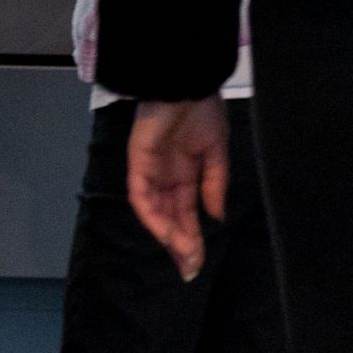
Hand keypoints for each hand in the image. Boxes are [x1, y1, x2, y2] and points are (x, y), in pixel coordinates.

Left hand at [128, 96, 229, 279]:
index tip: (198, 262)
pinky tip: (166, 233)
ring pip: (154, 210)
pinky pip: (141, 193)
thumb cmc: (201, 110)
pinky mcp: (137, 160)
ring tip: (183, 256)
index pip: (185, 211)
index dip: (192, 236)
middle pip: (168, 216)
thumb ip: (214, 184)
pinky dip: (152, 214)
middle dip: (179, 244)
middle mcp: (164, 174)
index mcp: (184, 172)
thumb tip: (215, 216)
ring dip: (167, 235)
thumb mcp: (215, 151)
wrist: (186, 83)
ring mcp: (149, 168)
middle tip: (189, 269)